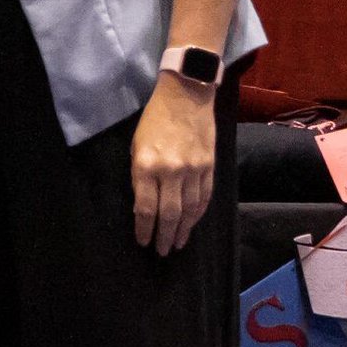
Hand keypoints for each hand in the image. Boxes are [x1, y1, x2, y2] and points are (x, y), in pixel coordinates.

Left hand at [132, 76, 215, 255]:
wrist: (186, 95)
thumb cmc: (154, 120)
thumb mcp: (136, 145)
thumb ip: (140, 176)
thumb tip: (143, 206)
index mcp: (147, 165)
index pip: (145, 207)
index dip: (144, 229)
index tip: (143, 241)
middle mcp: (171, 171)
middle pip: (169, 214)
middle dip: (164, 236)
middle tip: (162, 251)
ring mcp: (193, 170)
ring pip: (189, 210)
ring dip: (182, 230)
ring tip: (176, 243)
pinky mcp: (209, 167)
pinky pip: (204, 198)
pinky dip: (198, 214)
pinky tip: (191, 224)